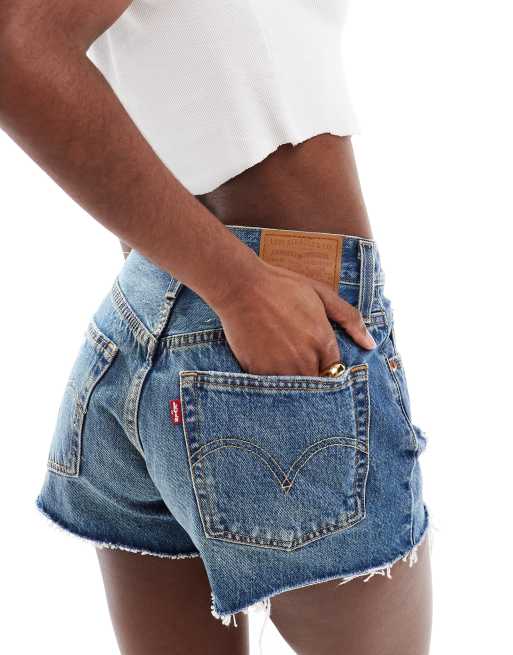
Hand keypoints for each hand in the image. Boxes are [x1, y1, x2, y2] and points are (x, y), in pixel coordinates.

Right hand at [214, 259, 375, 376]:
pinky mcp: (259, 372)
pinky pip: (271, 387)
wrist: (241, 287)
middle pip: (317, 383)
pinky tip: (266, 361)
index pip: (335, 370)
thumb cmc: (282, 286)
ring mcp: (281, 368)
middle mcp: (305, 360)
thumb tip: (370, 344)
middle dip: (312, 375)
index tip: (318, 359)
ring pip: (295, 389)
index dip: (327, 366)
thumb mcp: (322, 294)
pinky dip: (272, 379)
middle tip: (299, 360)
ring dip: (292, 379)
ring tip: (282, 361)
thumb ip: (351, 319)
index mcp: (323, 342)